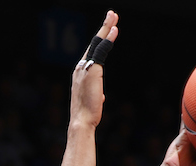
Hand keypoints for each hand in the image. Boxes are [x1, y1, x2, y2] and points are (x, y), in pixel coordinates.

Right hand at [69, 11, 117, 128]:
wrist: (82, 121)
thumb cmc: (87, 115)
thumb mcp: (92, 101)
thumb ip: (96, 94)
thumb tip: (100, 96)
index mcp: (80, 73)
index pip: (92, 53)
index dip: (100, 41)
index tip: (108, 31)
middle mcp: (80, 67)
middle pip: (94, 43)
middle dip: (103, 28)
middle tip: (112, 14)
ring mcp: (85, 67)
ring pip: (97, 43)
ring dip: (106, 28)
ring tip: (114, 16)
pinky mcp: (93, 69)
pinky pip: (101, 50)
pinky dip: (108, 39)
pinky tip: (114, 30)